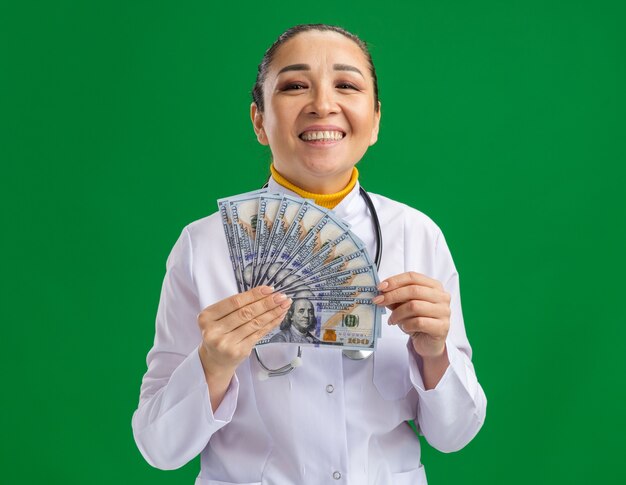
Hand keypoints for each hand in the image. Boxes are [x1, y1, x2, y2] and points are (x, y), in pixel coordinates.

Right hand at [197, 286, 290, 408]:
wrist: (215, 359)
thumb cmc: (220, 332)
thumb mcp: (219, 317)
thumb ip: (236, 306)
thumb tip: (265, 293)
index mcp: (207, 317)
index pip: (234, 302)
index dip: (253, 295)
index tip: (269, 289)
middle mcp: (214, 331)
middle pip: (246, 313)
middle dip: (266, 303)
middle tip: (281, 296)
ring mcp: (226, 344)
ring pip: (255, 323)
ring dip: (272, 312)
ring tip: (284, 304)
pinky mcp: (239, 352)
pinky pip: (259, 334)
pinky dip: (271, 323)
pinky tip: (279, 316)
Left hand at [373, 272, 450, 358]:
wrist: (428, 343)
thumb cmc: (418, 321)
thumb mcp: (405, 306)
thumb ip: (396, 297)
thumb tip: (381, 291)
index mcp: (434, 286)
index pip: (413, 277)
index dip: (395, 281)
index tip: (380, 287)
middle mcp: (442, 296)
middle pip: (413, 290)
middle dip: (392, 295)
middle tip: (379, 301)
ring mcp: (444, 312)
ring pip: (415, 306)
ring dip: (398, 313)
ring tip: (391, 320)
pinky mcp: (442, 327)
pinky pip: (419, 322)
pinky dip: (407, 325)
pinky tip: (404, 327)